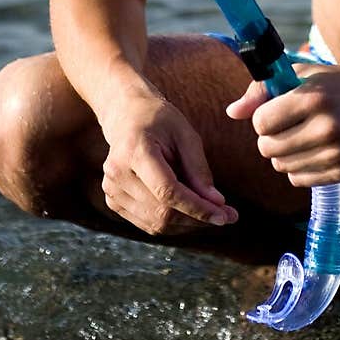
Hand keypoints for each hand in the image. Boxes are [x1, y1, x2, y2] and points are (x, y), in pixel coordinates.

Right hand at [100, 92, 237, 235]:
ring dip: (187, 224)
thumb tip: (216, 203)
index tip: (225, 216)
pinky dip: (172, 222)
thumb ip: (199, 169)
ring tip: (210, 212)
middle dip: (198, 218)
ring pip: (156, 224)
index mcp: (135, 151)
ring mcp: (112, 189)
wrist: (127, 116)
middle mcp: (117, 174)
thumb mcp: (185, 135)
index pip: (168, 192)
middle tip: (227, 216)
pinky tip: (188, 210)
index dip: (198, 208)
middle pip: (162, 212)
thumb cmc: (160, 120)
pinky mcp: (113, 200)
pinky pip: (147, 223)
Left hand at [226, 63, 339, 185]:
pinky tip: (312, 151)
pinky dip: (297, 168)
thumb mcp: (305, 74)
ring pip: (280, 166)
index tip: (275, 111)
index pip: (262, 122)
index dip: (263, 117)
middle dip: (269, 137)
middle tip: (285, 126)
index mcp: (314, 98)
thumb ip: (263, 90)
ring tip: (300, 137)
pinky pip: (298, 179)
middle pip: (267, 147)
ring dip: (282, 153)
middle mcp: (326, 127)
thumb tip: (231, 113)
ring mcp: (335, 153)